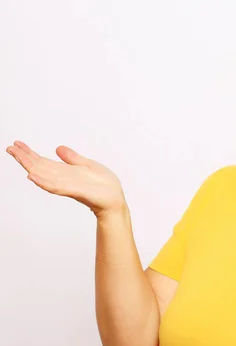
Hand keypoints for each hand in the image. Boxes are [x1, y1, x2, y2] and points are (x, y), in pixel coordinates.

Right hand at [6, 141, 126, 217]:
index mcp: (66, 172)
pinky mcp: (76, 191)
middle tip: (10, 148)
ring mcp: (68, 185)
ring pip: (45, 175)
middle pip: (40, 167)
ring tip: (17, 157)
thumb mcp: (88, 165)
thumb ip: (73, 158)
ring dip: (31, 167)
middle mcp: (63, 178)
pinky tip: (33, 176)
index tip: (17, 144)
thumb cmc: (104, 186)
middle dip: (25, 158)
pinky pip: (58, 186)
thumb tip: (58, 148)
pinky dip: (45, 182)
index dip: (30, 153)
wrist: (115, 200)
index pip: (43, 162)